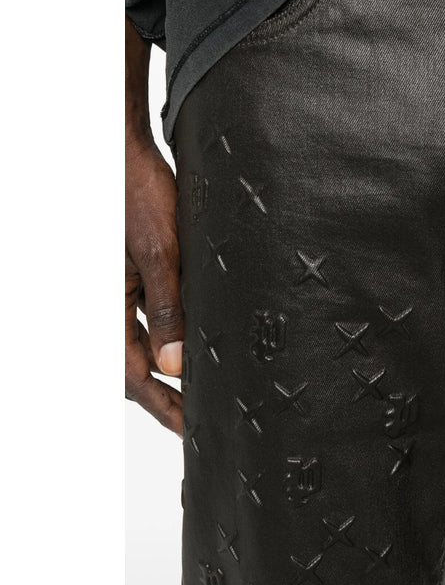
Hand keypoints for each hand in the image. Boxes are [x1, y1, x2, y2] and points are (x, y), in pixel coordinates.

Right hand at [125, 132, 183, 434]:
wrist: (123, 153)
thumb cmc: (136, 194)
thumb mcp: (161, 253)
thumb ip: (167, 310)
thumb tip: (173, 367)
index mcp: (103, 307)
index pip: (132, 374)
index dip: (163, 407)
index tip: (192, 430)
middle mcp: (106, 305)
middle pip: (134, 366)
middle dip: (165, 397)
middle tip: (200, 422)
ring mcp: (118, 291)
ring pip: (141, 344)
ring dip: (167, 370)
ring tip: (201, 393)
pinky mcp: (132, 276)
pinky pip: (145, 317)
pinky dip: (167, 337)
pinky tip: (193, 344)